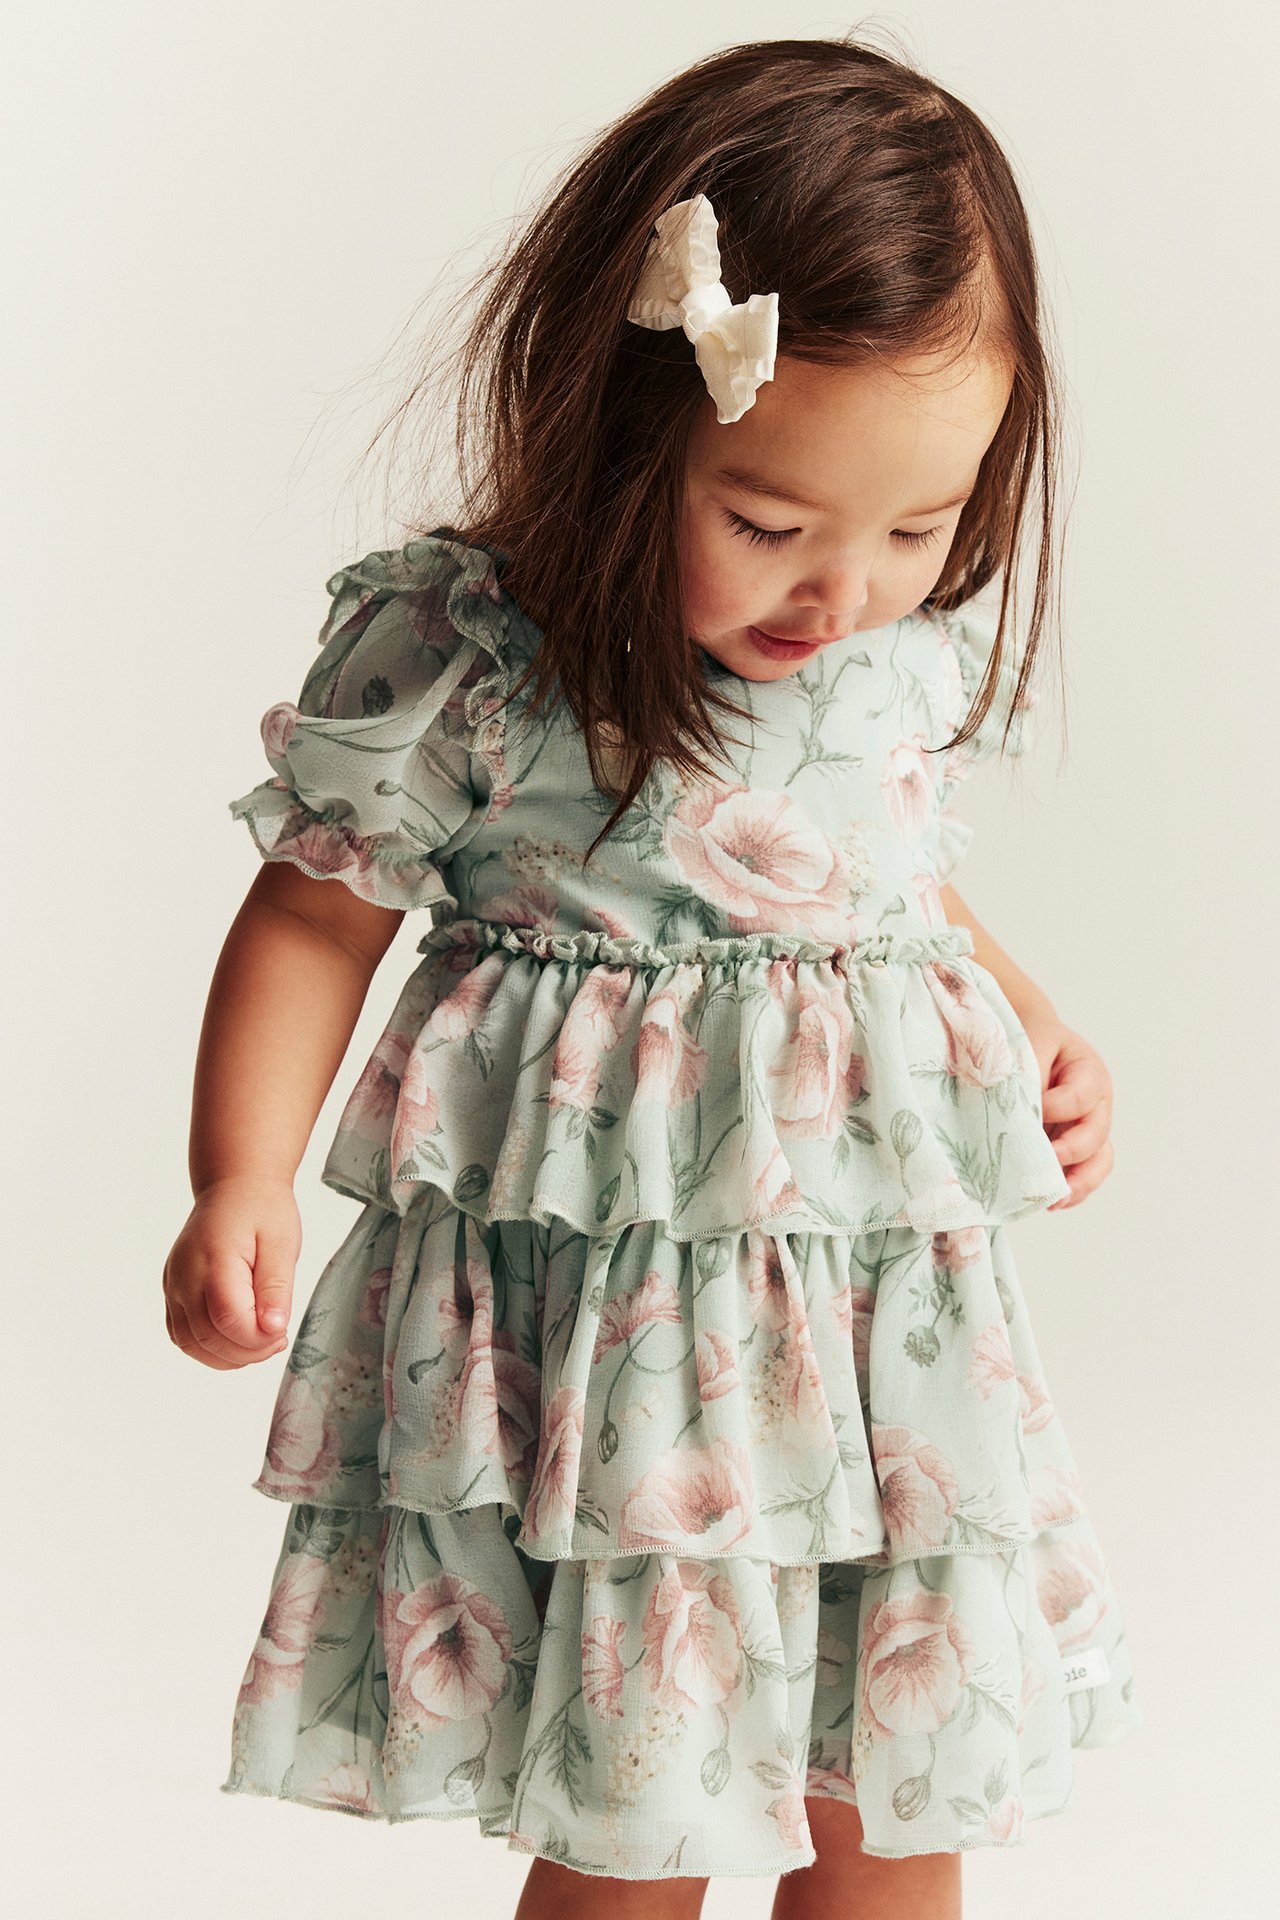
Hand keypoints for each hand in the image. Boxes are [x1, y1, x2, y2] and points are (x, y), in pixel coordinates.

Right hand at [163, 1174, 300, 1369]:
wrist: (234, 1187)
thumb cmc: (261, 1210)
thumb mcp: (282, 1242)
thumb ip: (276, 1287)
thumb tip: (273, 1329)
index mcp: (213, 1258)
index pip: (228, 1319)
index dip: (257, 1339)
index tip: (283, 1333)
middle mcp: (184, 1275)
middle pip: (207, 1337)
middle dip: (247, 1351)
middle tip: (277, 1340)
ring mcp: (173, 1285)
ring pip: (191, 1344)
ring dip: (228, 1356)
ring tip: (260, 1342)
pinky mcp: (172, 1293)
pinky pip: (183, 1335)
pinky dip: (210, 1348)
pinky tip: (238, 1339)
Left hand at [1017, 1003, 1115, 1211]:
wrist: (1030, 1042)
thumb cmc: (1030, 1041)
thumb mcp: (1029, 1044)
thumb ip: (1025, 1072)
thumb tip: (1014, 1111)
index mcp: (1088, 1073)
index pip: (1080, 1097)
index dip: (1055, 1108)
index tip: (1030, 1111)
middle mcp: (1096, 1106)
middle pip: (1096, 1136)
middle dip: (1069, 1152)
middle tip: (1043, 1160)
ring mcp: (1089, 1131)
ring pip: (1098, 1163)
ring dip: (1077, 1183)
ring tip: (1053, 1200)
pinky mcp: (1076, 1151)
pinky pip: (1083, 1176)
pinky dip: (1070, 1192)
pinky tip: (1049, 1203)